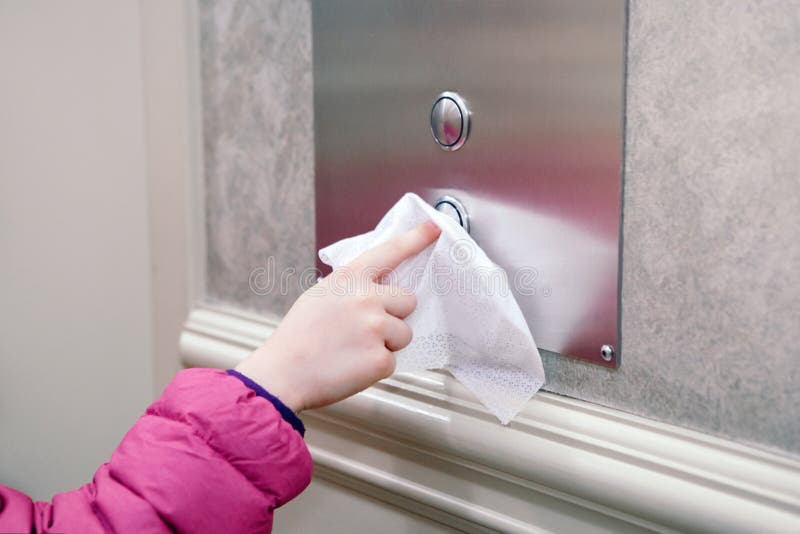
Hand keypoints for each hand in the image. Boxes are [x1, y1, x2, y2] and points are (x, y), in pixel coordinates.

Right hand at [234, 220, 440, 412]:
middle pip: (408, 301)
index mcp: (350, 278)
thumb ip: (352, 288)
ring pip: (404, 333)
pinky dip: (376, 367)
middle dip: (394, 315)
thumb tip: (378, 290)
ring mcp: (376, 328)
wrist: (282, 373)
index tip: (434, 227)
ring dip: (387, 343)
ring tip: (354, 349)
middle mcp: (366, 298)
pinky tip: (352, 365)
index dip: (416, 239)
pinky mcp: (380, 358)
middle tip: (364, 329)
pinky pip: (393, 360)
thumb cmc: (298, 338)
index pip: (390, 251)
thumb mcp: (321, 295)